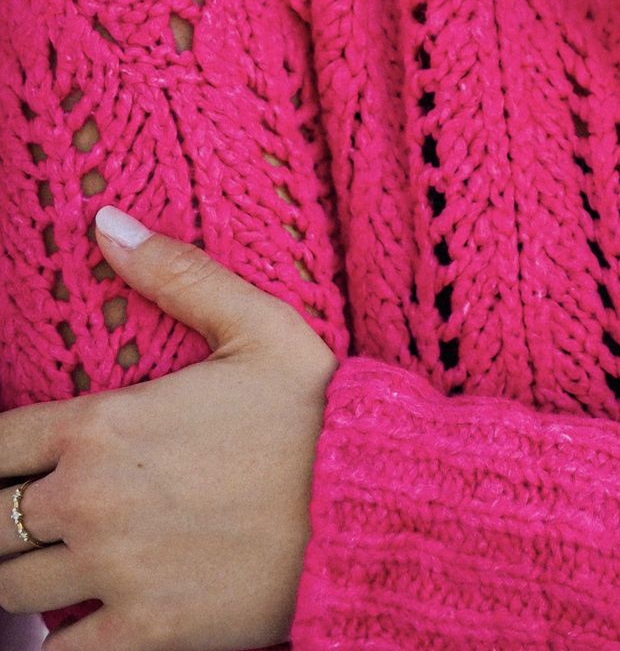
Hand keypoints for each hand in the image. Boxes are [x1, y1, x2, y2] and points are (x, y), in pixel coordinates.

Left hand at [0, 205, 338, 649]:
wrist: (370, 503)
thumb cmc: (316, 411)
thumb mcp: (256, 324)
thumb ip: (176, 273)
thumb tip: (105, 222)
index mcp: (104, 423)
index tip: (10, 461)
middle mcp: (89, 499)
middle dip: (0, 514)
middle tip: (26, 511)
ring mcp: (111, 572)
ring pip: (8, 589)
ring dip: (21, 575)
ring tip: (48, 561)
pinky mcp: (143, 633)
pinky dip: (54, 644)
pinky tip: (71, 622)